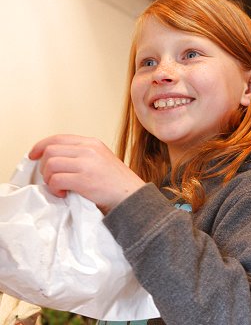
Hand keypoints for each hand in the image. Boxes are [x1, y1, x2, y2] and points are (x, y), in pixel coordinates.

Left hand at [29, 134, 144, 213]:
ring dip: (49, 178)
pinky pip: (56, 180)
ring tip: (58, 187)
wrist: (132, 196)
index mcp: (91, 143)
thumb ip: (82, 155)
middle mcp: (88, 149)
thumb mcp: (101, 159)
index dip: (41, 146)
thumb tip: (55, 159)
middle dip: (43, 166)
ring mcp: (86, 163)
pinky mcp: (84, 180)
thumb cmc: (116, 182)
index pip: (58, 138)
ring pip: (50, 163)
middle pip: (50, 150)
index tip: (32, 155)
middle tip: (51, 178)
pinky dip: (54, 188)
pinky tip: (63, 193)